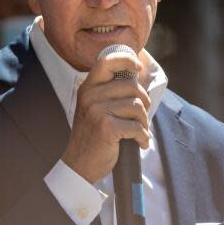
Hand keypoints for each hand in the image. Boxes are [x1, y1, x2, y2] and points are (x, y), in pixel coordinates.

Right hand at [62, 51, 151, 182]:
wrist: (79, 164)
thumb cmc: (93, 136)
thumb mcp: (94, 108)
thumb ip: (109, 92)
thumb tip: (136, 77)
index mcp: (88, 88)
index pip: (107, 62)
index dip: (126, 60)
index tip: (138, 67)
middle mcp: (91, 96)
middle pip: (132, 87)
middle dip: (144, 103)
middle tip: (141, 117)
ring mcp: (97, 111)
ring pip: (137, 107)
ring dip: (144, 122)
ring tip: (139, 131)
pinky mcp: (107, 127)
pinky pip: (137, 127)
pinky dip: (143, 137)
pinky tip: (140, 143)